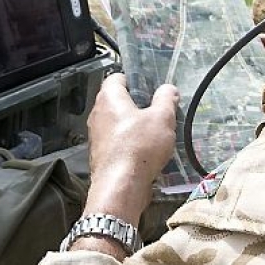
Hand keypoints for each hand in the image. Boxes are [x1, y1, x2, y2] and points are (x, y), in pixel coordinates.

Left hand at [82, 74, 178, 225]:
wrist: (120, 186)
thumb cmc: (140, 146)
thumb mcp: (162, 119)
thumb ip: (166, 100)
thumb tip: (168, 89)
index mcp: (109, 98)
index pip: (116, 78)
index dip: (132, 79)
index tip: (148, 87)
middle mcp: (97, 113)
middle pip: (116, 101)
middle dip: (135, 104)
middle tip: (155, 110)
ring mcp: (96, 135)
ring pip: (115, 123)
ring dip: (132, 125)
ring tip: (153, 133)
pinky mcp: (99, 154)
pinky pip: (115, 141)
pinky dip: (127, 143)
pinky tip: (144, 152)